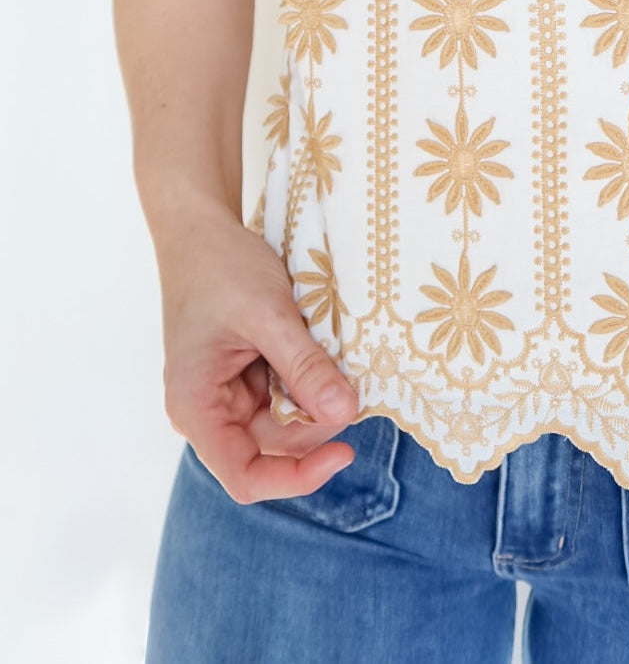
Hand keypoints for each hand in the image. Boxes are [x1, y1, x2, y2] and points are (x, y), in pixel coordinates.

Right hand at [156, 203, 360, 503]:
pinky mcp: (246, 375)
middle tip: (354, 384)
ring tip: (337, 359)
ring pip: (285, 421)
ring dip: (316, 399)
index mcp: (197, 407)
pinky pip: (285, 394)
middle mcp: (209, 410)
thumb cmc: (220, 267)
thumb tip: (345, 414)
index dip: (297, 478)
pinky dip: (310, 380)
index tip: (344, 449)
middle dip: (317, 423)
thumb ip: (304, 366)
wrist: (200, 228)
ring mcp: (228, 393)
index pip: (246, 476)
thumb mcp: (268, 314)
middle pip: (273, 449)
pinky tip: (324, 353)